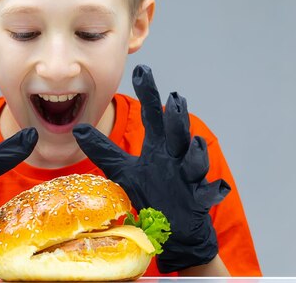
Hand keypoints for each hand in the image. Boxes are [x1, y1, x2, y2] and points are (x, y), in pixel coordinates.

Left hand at [73, 64, 229, 272]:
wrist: (176, 227)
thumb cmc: (153, 193)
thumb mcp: (124, 169)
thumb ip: (104, 149)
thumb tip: (78, 129)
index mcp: (159, 146)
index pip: (153, 114)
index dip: (148, 92)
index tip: (142, 69)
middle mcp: (175, 156)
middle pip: (177, 133)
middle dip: (177, 118)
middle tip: (175, 99)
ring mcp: (189, 177)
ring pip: (194, 160)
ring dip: (195, 152)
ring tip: (193, 143)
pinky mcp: (198, 199)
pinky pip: (207, 193)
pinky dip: (213, 190)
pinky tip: (216, 188)